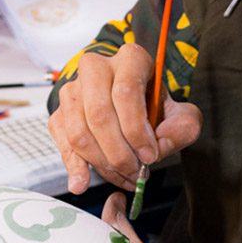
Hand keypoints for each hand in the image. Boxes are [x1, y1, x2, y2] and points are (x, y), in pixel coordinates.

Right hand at [48, 44, 202, 193]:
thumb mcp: (181, 115)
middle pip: (99, 115)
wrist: (131, 108)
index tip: (150, 156)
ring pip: (79, 132)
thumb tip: (159, 147)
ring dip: (101, 163)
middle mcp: (96, 69)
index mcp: (130, 59)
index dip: (137, 130)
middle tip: (135, 172)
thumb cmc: (155, 108)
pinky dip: (73, 167)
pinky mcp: (59, 114)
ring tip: (122, 176)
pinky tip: (81, 183)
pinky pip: (63, 144)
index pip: (126, 92)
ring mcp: (73, 91)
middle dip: (118, 152)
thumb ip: (182, 129)